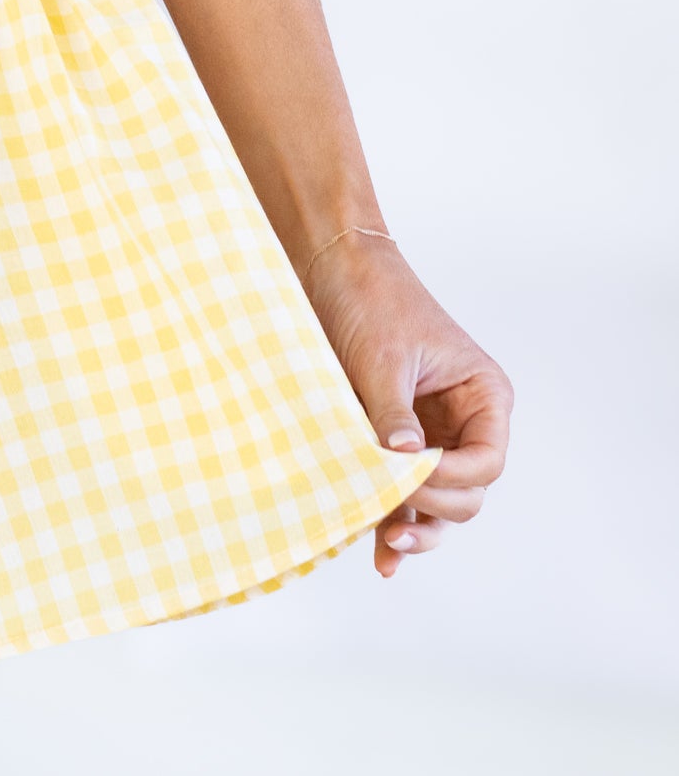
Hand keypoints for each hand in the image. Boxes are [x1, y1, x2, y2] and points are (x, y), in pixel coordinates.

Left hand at [302, 234, 511, 578]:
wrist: (333, 267)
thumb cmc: (372, 299)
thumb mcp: (384, 358)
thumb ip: (395, 414)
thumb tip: (403, 465)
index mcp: (483, 395)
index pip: (487, 461)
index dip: (454, 479)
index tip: (412, 476)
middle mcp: (466, 421)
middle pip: (468, 491)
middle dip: (434, 507)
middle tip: (392, 512)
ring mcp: (433, 435)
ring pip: (437, 501)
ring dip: (415, 524)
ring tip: (388, 546)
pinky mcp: (397, 442)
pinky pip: (404, 492)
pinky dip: (394, 517)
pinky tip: (381, 553)